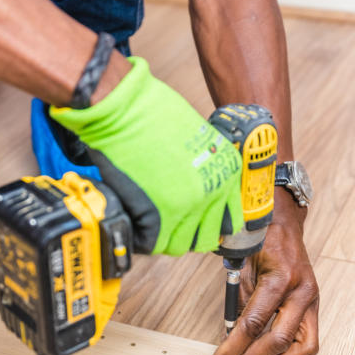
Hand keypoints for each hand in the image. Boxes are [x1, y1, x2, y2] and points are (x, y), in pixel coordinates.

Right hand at [50, 56, 243, 255]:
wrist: (125, 109)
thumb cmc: (153, 113)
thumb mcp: (198, 137)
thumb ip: (204, 168)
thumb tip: (197, 190)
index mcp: (226, 173)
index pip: (229, 219)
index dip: (210, 224)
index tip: (198, 224)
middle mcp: (212, 192)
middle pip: (205, 237)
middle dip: (187, 234)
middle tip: (169, 224)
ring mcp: (187, 206)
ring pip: (179, 245)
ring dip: (164, 237)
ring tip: (150, 221)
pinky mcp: (159, 216)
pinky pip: (152, 243)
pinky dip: (143, 237)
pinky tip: (136, 220)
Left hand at [210, 188, 318, 354]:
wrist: (284, 223)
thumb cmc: (261, 240)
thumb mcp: (242, 268)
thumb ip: (239, 304)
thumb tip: (231, 337)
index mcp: (280, 278)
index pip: (254, 323)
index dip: (234, 346)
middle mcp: (302, 291)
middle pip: (278, 340)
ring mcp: (312, 299)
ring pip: (302, 347)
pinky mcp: (314, 306)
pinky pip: (307, 340)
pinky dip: (289, 353)